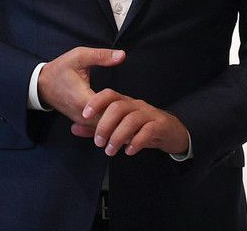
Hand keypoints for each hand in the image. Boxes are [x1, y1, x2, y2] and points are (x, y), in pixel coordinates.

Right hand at [37, 47, 125, 123]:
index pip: (108, 110)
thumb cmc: (60, 69)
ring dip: (117, 121)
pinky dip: (109, 122)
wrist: (41, 84)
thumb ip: (101, 56)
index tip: (130, 100)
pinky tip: (119, 115)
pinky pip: (98, 126)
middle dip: (122, 117)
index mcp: (82, 99)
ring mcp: (81, 120)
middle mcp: (82, 114)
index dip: (122, 106)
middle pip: (108, 123)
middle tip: (135, 109)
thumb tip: (122, 55)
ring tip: (129, 112)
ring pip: (103, 128)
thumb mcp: (79, 56)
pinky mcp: (81, 121)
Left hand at [73, 90, 189, 156]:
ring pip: (132, 120)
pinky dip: (136, 142)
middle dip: (104, 125)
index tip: (84, 115)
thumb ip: (96, 127)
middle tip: (98, 143)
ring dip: (118, 137)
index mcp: (125, 103)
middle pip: (118, 107)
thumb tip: (74, 127)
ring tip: (110, 151)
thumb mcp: (118, 127)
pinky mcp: (160, 125)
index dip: (96, 102)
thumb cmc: (142, 128)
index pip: (109, 95)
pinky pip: (148, 130)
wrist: (172, 132)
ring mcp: (149, 114)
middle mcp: (136, 105)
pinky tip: (129, 151)